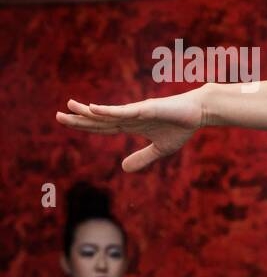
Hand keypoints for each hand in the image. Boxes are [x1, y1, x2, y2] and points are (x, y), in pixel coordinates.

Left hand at [55, 88, 205, 172]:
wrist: (198, 112)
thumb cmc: (181, 127)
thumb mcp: (160, 149)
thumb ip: (142, 158)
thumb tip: (123, 169)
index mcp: (131, 125)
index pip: (103, 127)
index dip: (86, 126)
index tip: (68, 122)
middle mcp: (129, 116)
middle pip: (100, 119)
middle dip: (79, 119)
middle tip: (58, 116)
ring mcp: (136, 112)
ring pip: (108, 113)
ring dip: (89, 111)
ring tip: (70, 107)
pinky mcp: (146, 109)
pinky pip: (124, 111)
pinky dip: (109, 111)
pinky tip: (94, 109)